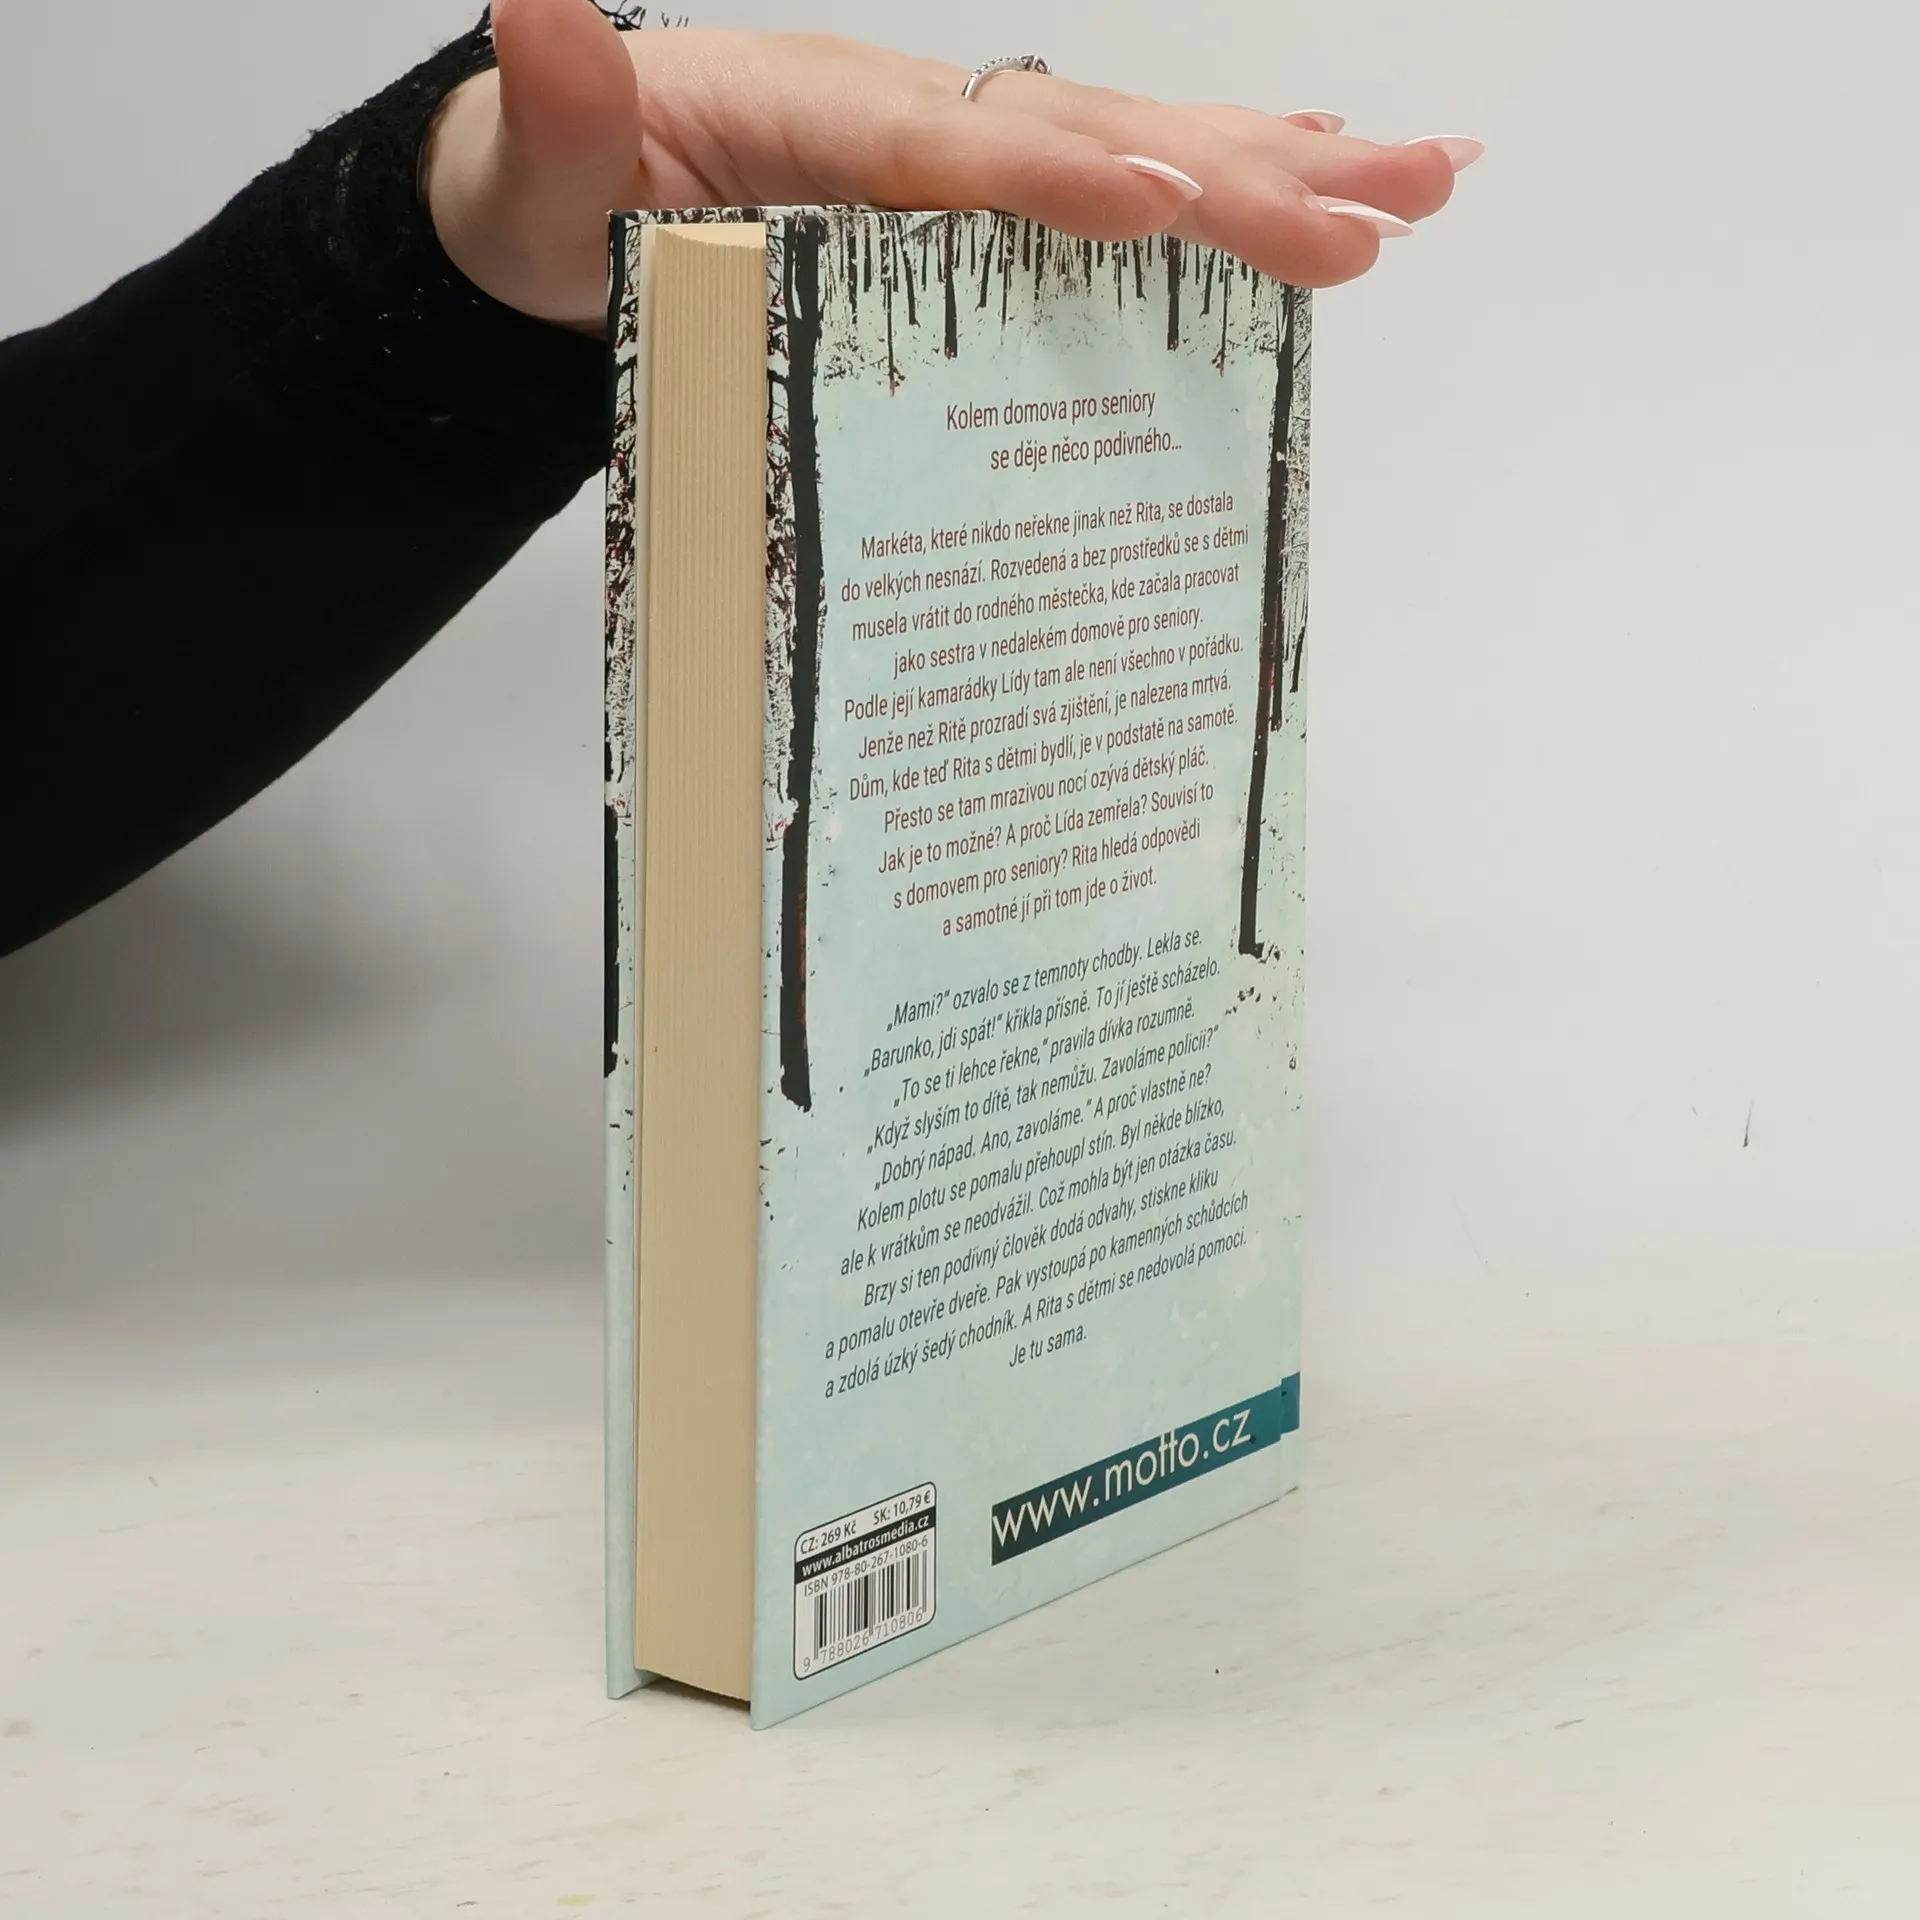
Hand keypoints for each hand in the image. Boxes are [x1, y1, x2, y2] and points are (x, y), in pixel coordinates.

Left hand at [425, 0, 1477, 332]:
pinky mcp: (977, 201)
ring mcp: (957, 158)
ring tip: (1420, 189)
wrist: (557, 208)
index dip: (1060, 175)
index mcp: (821, 123)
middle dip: (1237, 174)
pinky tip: (1310, 190)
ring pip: (1135, 147)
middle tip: (1386, 206)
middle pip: (1095, 135)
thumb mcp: (528, 175)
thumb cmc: (554, 204)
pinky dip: (1215, 186)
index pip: (956, 153)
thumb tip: (535, 9)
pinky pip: (1109, 189)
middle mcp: (913, 123)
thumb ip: (557, 118)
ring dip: (1279, 170)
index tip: (1161, 195)